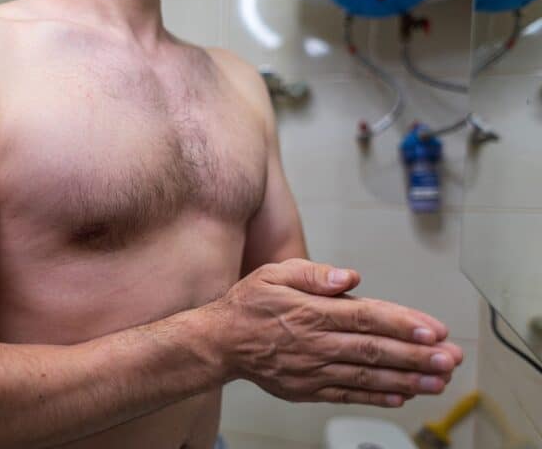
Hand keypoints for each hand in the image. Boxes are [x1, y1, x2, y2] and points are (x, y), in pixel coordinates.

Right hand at [206, 259, 462, 406]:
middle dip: (416, 355)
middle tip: (450, 359)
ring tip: (439, 381)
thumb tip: (349, 276)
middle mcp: (316, 343)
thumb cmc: (249, 304)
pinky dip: (376, 396)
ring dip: (406, 379)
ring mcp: (313, 369)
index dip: (402, 324)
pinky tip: (401, 396)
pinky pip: (347, 393)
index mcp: (311, 312)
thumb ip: (313, 274)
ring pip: (367, 375)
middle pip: (374, 349)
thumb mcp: (273, 273)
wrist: (219, 342)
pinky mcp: (308, 388)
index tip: (433, 330)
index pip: (365, 317)